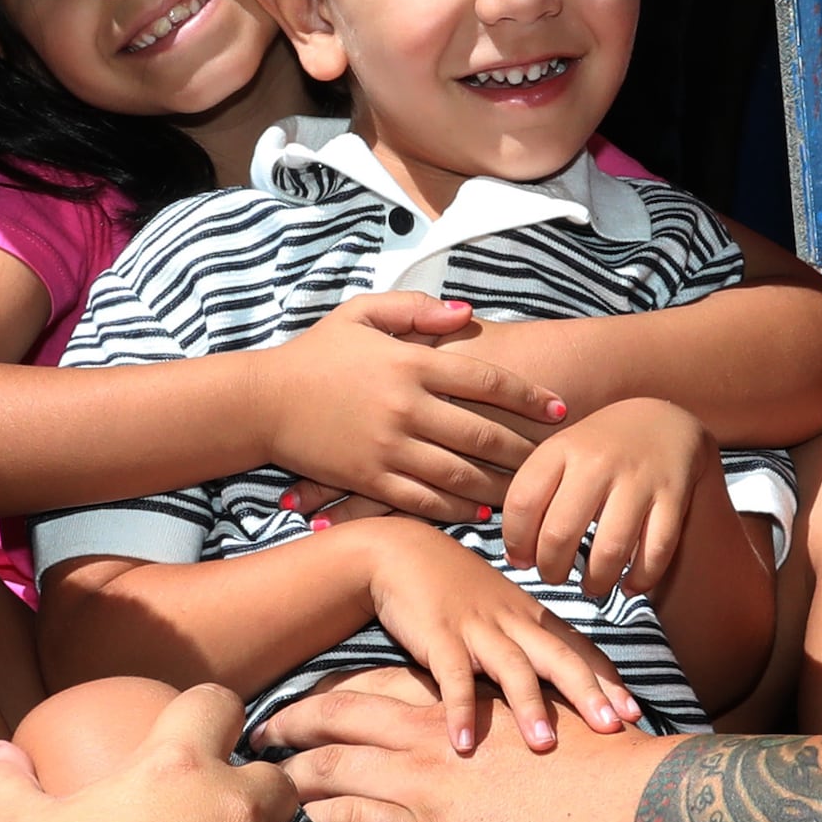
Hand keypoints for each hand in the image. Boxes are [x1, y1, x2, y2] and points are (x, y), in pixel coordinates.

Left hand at [256, 676, 662, 821]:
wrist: (620, 801)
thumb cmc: (594, 763)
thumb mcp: (535, 720)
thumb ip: (494, 720)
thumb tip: (479, 732)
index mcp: (453, 703)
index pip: (369, 684)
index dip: (327, 694)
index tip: (300, 705)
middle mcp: (424, 733)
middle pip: (333, 717)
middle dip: (288, 724)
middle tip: (257, 735)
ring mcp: (418, 781)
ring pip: (326, 768)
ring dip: (287, 777)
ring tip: (259, 790)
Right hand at [262, 295, 566, 521]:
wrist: (262, 401)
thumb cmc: (313, 354)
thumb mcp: (360, 313)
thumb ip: (416, 309)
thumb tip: (466, 312)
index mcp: (410, 363)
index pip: (486, 379)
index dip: (529, 395)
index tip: (559, 407)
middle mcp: (406, 407)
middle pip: (483, 433)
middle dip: (525, 447)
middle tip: (554, 456)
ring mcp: (389, 447)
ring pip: (460, 474)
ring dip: (499, 484)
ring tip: (527, 490)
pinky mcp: (370, 479)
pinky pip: (425, 500)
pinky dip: (458, 509)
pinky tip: (480, 512)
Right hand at [345, 518, 644, 752]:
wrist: (403, 554)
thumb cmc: (456, 589)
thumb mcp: (502, 612)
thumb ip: (530, 644)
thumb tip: (564, 686)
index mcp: (533, 618)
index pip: (581, 650)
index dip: (608, 681)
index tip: (635, 714)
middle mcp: (514, 622)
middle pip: (560, 658)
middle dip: (588, 694)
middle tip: (613, 729)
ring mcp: (477, 628)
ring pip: (512, 667)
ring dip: (530, 707)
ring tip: (545, 745)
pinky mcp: (438, 635)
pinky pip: (453, 676)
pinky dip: (460, 710)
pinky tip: (463, 744)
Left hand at [493, 396, 714, 608]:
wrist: (662, 421)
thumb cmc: (600, 450)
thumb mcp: (561, 456)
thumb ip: (536, 498)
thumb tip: (517, 559)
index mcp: (562, 449)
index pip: (522, 503)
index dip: (516, 542)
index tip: (521, 560)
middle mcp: (598, 462)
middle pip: (560, 533)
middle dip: (551, 570)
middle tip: (555, 576)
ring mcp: (639, 479)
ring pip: (610, 550)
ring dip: (596, 581)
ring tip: (591, 586)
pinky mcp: (673, 496)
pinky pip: (655, 551)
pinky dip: (641, 579)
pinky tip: (629, 586)